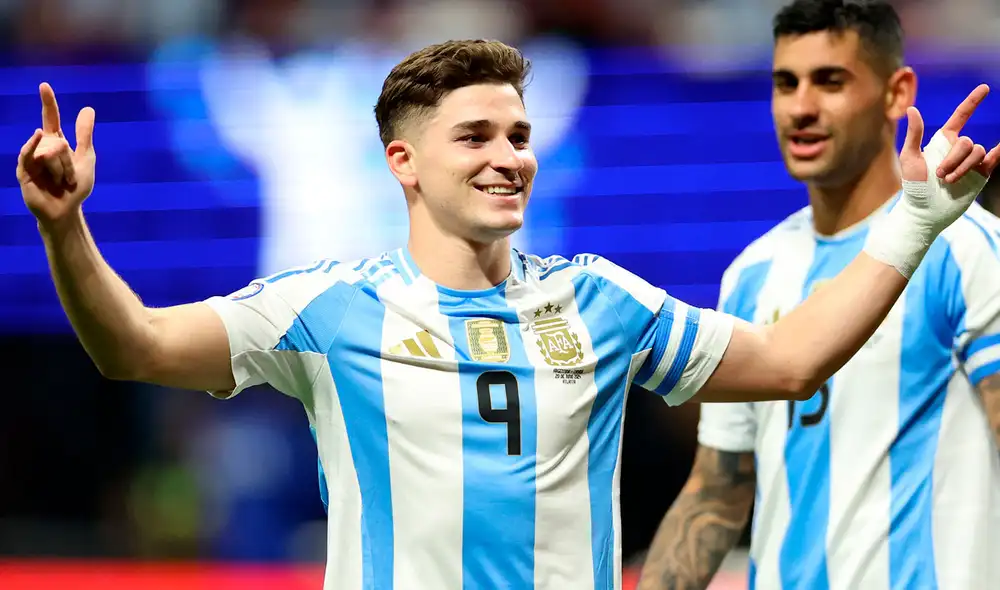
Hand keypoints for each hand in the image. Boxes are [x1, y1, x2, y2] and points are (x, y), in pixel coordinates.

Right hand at [16, 82, 96, 230]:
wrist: (67, 210)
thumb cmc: (76, 186)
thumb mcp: (86, 158)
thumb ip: (84, 134)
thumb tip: (88, 109)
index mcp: (56, 142)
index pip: (51, 118)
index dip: (48, 103)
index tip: (44, 85)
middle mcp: (41, 147)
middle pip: (59, 143)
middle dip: (69, 164)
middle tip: (69, 178)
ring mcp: (31, 158)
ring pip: (50, 153)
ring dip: (61, 171)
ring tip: (60, 183)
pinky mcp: (24, 171)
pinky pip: (28, 154)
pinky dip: (32, 145)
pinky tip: (37, 135)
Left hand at [898, 84, 996, 232]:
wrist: (925, 210)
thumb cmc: (913, 185)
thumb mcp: (909, 158)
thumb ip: (914, 134)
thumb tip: (912, 109)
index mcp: (943, 141)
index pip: (961, 116)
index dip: (973, 102)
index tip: (985, 88)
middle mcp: (959, 148)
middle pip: (966, 142)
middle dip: (953, 158)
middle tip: (939, 175)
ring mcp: (971, 161)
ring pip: (977, 152)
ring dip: (962, 167)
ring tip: (947, 181)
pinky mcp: (981, 174)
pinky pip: (994, 158)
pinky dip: (999, 151)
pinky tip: (997, 149)